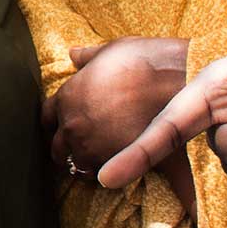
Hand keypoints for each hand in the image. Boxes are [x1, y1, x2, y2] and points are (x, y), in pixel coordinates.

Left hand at [46, 38, 187, 179]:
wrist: (180, 77)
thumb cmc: (146, 61)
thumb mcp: (111, 50)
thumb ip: (88, 57)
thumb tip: (74, 54)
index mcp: (68, 96)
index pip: (46, 117)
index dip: (57, 122)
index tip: (67, 126)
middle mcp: (73, 125)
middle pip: (57, 148)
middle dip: (68, 148)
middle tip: (85, 146)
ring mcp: (91, 147)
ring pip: (77, 166)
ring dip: (86, 163)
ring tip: (102, 160)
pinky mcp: (116, 164)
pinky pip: (102, 177)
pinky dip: (107, 175)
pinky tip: (118, 169)